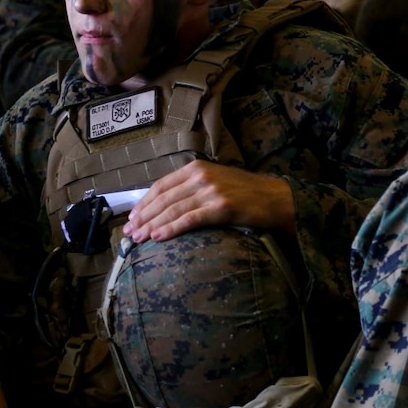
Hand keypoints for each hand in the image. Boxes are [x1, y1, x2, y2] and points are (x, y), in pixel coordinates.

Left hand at [121, 160, 294, 242]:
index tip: (132, 217)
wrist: (278, 199)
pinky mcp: (221, 207)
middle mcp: (201, 176)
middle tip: (129, 233)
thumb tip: (163, 205)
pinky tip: (158, 238)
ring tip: (139, 239)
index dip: (144, 203)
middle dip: (143, 217)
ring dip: (152, 226)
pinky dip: (171, 229)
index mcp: (196, 168)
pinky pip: (189, 220)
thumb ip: (190, 187)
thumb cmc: (245, 193)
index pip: (161, 186)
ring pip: (172, 210)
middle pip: (163, 199)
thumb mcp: (214, 181)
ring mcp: (211, 191)